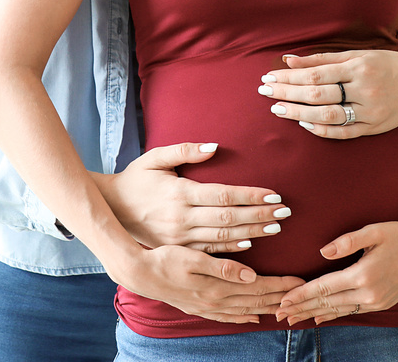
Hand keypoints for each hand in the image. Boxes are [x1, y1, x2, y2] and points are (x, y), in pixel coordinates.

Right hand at [93, 143, 290, 252]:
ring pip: (223, 237)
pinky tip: (250, 244)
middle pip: (228, 218)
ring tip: (275, 227)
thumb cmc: (137, 179)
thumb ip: (184, 150)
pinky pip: (210, 251)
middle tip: (285, 212)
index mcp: (179, 194)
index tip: (274, 194)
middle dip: (259, 215)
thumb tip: (213, 146)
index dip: (250, 195)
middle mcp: (182, 218)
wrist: (113, 209)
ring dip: (252, 232)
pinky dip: (232, 250)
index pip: (223, 195)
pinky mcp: (179, 249)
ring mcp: (181, 238)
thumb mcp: (154, 158)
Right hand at [109, 244, 305, 323]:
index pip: (257, 286)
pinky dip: (244, 316)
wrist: (140, 273)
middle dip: (280, 297)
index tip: (298, 282)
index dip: (279, 285)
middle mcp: (215, 300)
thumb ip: (223, 267)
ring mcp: (207, 307)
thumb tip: (250, 275)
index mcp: (217, 286)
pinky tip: (252, 317)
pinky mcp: (199, 307)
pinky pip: (228, 316)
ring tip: (284, 308)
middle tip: (300, 295)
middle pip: (255, 300)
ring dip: (266, 308)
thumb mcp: (194, 257)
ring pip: (244, 309)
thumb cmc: (166, 259)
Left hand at [260, 50, 397, 138]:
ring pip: (328, 116)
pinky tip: (303, 124)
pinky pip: (343, 133)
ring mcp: (370, 111)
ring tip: (277, 109)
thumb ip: (323, 60)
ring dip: (298, 114)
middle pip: (318, 95)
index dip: (289, 77)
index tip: (269, 77)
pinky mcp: (374, 128)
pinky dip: (322, 130)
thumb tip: (289, 60)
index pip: (316, 74)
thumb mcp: (358, 55)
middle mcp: (365, 89)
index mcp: (359, 67)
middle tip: (265, 92)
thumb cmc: (385, 66)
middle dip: (288, 94)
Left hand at [275, 216, 397, 325]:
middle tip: (279, 315)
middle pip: (327, 303)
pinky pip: (352, 311)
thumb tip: (322, 252)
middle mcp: (369, 293)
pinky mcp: (382, 303)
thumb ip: (346, 241)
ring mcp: (377, 301)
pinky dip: (334, 314)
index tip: (283, 300)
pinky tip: (321, 318)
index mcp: (363, 275)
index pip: (323, 288)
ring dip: (314, 315)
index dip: (300, 295)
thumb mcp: (373, 231)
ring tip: (294, 319)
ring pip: (338, 310)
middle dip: (301, 309)